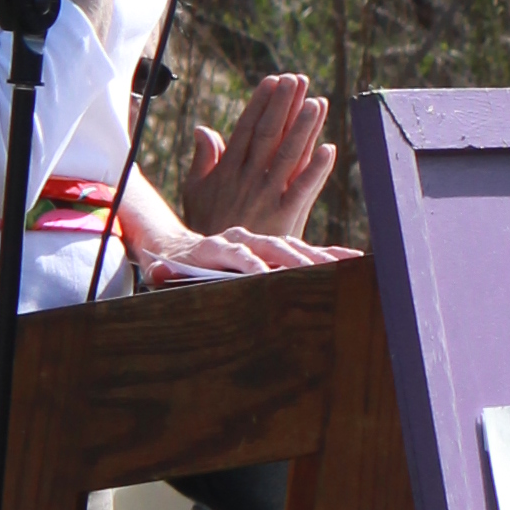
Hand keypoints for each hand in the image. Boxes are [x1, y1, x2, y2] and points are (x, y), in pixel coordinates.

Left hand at [139, 224, 332, 281]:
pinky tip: (352, 259)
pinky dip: (326, 254)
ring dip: (316, 255)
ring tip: (342, 265)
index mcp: (215, 245)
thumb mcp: (162, 268)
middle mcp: (241, 238)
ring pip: (291, 246)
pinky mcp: (272, 250)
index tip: (261, 272)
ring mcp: (259, 242)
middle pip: (271, 246)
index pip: (234, 251)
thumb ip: (162, 270)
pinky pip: (302, 250)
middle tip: (312, 271)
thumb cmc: (172, 264)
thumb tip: (157, 271)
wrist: (177, 246)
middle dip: (292, 258)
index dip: (248, 261)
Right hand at [178, 70, 336, 242]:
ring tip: (317, 102)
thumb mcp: (195, 191)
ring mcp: (267, 196)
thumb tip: (203, 129)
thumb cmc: (204, 226)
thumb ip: (204, 159)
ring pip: (289, 155)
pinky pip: (303, 189)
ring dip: (304, 128)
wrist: (211, 268)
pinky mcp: (284, 217)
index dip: (261, 103)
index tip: (273, 80)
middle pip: (269, 135)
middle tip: (298, 79)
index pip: (247, 128)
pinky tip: (330, 149)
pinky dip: (317, 169)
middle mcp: (248, 178)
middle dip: (283, 105)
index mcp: (228, 170)